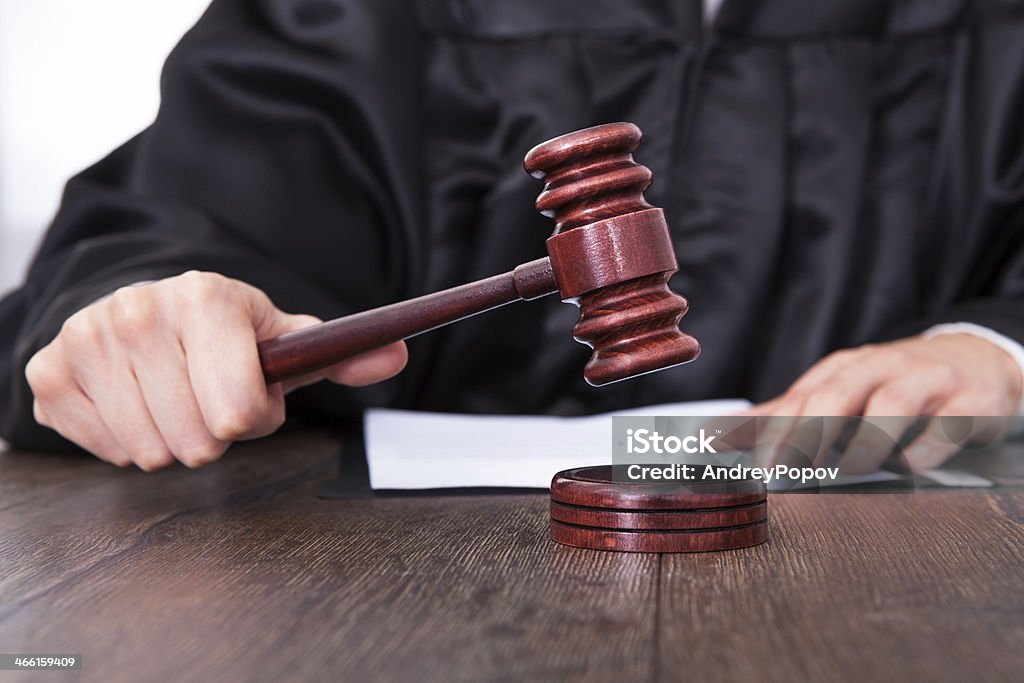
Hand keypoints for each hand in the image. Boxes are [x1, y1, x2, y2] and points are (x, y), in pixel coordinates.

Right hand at [25, 271, 406, 469]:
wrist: (144, 311)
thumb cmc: (225, 337)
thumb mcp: (284, 340)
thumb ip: (342, 354)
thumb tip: (397, 356)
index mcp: (206, 297)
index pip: (238, 410)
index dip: (253, 417)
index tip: (247, 396)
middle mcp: (139, 310)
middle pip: (197, 440)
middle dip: (214, 433)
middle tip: (208, 398)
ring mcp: (88, 339)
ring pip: (150, 451)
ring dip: (173, 440)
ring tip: (175, 399)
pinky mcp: (50, 372)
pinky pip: (104, 449)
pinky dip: (128, 443)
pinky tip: (135, 405)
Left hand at [742, 334, 1021, 471]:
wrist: (974, 360)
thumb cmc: (889, 386)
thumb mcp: (836, 395)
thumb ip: (782, 419)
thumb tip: (717, 438)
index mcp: (842, 370)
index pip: (801, 399)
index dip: (777, 433)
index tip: (759, 469)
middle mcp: (879, 369)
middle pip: (838, 394)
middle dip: (810, 433)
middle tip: (791, 471)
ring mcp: (926, 380)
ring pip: (892, 401)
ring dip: (868, 436)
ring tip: (853, 467)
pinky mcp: (969, 399)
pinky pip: (948, 420)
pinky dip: (929, 444)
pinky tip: (914, 464)